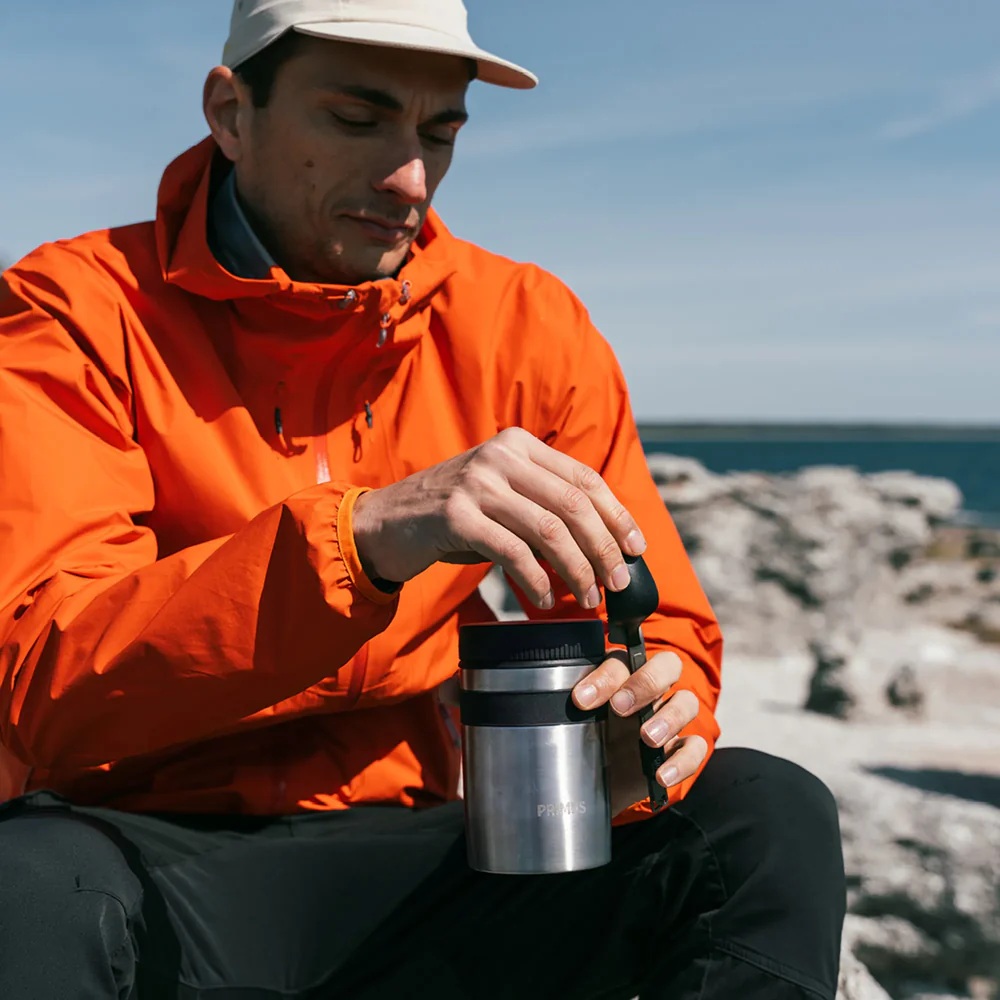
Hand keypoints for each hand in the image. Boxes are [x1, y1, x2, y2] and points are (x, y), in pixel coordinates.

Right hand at [351, 428, 645, 607]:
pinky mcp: (456, 516)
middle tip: (616, 583)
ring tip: (587, 597)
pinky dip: (537, 581)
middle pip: (572, 504)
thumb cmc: (454, 515)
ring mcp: (477, 484)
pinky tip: (546, 600)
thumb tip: (605, 544)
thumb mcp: (502, 495)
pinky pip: (513, 552)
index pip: (583, 478)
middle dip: (603, 548)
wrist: (386, 522)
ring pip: (549, 530)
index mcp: (519, 444)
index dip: (617, 515)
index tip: (636, 549)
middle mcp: (500, 456)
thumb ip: (543, 504)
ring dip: (576, 570)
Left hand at [572, 649, 707, 813]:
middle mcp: (650, 690)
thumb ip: (573, 706)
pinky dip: (683, 761)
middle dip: (646, 683)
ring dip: (669, 718)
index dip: (604, 677)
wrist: (594, 781)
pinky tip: (661, 774)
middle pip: (668, 665)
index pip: (622, 661)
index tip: (582, 700)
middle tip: (620, 707)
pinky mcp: (680, 749)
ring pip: (687, 702)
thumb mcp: (575, 721)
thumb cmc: (584, 737)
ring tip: (647, 738)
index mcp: (623, 674)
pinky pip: (696, 747)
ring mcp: (669, 718)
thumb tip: (558, 701)